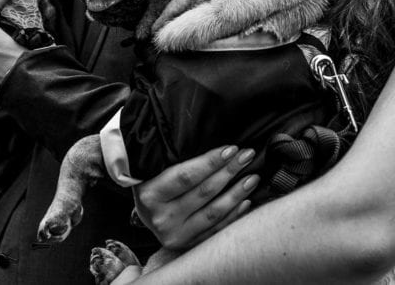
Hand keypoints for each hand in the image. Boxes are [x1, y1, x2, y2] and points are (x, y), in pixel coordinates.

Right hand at [132, 145, 258, 249]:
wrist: (142, 213)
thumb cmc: (153, 184)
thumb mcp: (156, 170)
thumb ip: (179, 162)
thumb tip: (220, 150)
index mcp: (150, 195)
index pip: (187, 176)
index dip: (211, 161)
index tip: (232, 149)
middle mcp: (161, 218)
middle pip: (203, 192)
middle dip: (229, 171)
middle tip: (247, 155)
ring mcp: (174, 235)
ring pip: (213, 213)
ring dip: (237, 193)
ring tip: (252, 178)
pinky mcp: (186, 245)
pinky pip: (215, 230)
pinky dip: (233, 215)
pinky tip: (246, 201)